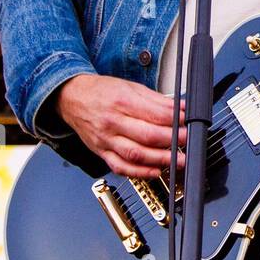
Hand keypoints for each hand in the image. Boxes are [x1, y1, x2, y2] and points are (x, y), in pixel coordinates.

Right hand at [53, 73, 186, 178]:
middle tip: (186, 142)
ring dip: (160, 159)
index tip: (187, 122)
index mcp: (122, 101)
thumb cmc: (101, 92)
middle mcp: (113, 122)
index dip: (175, 120)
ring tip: (177, 160)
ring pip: (135, 154)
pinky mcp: (101, 152)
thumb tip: (180, 107)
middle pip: (147, 136)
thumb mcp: (130, 87)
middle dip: (172, 141)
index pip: (154, 114)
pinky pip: (121, 167)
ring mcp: (106, 139)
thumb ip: (156, 99)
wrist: (72, 98)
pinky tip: (154, 171)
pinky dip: (139, 172)